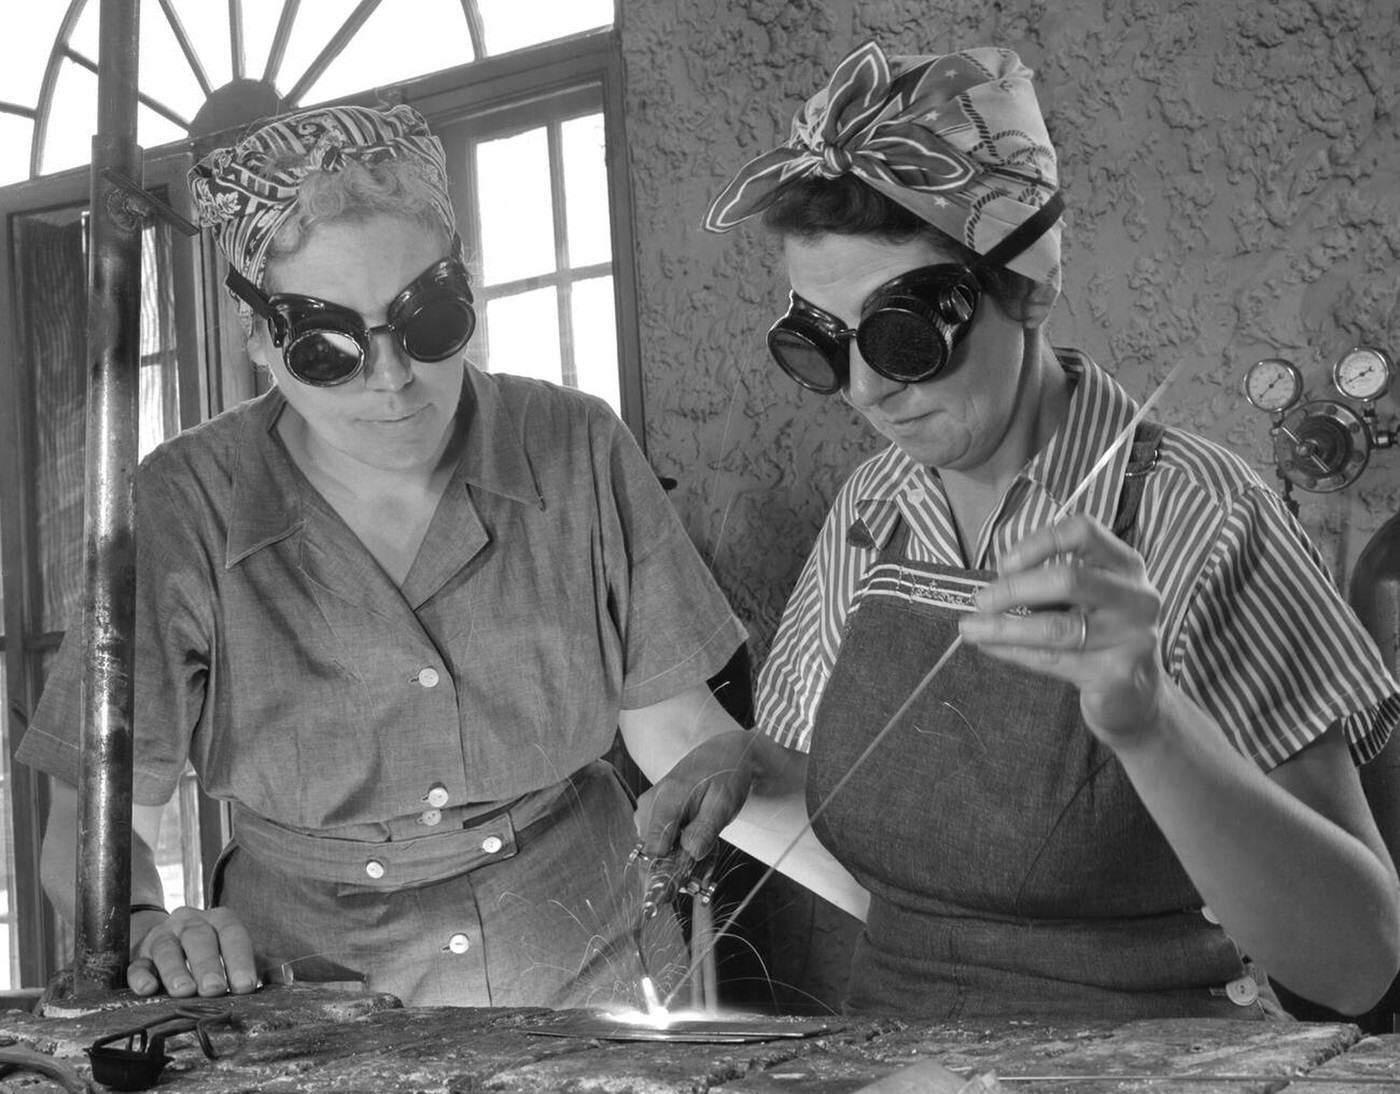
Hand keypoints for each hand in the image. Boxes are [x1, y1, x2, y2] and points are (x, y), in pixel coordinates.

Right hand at [128, 905, 257, 997]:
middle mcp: (190, 923)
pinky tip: (147, 989)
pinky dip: (141, 976)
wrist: (168, 940)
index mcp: (220, 920)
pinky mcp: (138, 956)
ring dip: (175, 970)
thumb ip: (263, 964)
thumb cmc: (213, 951)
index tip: (246, 986)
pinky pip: (137, 964)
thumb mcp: (239, 953)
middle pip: (199, 938)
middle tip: (214, 989)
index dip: (240, 960)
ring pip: (167, 949)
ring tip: (184, 991)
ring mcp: (162, 937)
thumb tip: (287, 978)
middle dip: (208, 965)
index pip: (233, 934)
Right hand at [635, 730, 760, 862]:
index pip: (654, 849)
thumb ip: (706, 829)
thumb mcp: (724, 803)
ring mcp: (646, 808)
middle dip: (678, 862)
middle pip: (653, 853)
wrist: (722, 754)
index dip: (672, 868)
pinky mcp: (649, 812)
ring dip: (678, 854)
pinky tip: (693, 833)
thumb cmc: (725, 776)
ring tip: (703, 838)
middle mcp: (649, 804)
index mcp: (666, 799)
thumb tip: (690, 852)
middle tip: (706, 853)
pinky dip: (676, 844)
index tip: (693, 873)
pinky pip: (657, 840)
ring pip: (655, 849)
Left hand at [957, 514, 1166, 750]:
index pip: (1084, 533)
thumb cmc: (1099, 638)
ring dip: (1004, 627)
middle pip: (1069, 579)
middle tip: (980, 600)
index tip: (1004, 563)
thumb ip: (1048, 585)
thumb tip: (994, 582)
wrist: (1136, 698)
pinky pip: (1053, 660)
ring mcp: (1132, 638)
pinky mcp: (1117, 675)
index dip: (1039, 542)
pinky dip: (1014, 652)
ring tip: (971, 628)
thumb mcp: (1083, 602)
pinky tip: (991, 648)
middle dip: (1015, 589)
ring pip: (1056, 627)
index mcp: (1126, 567)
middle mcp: (1137, 598)